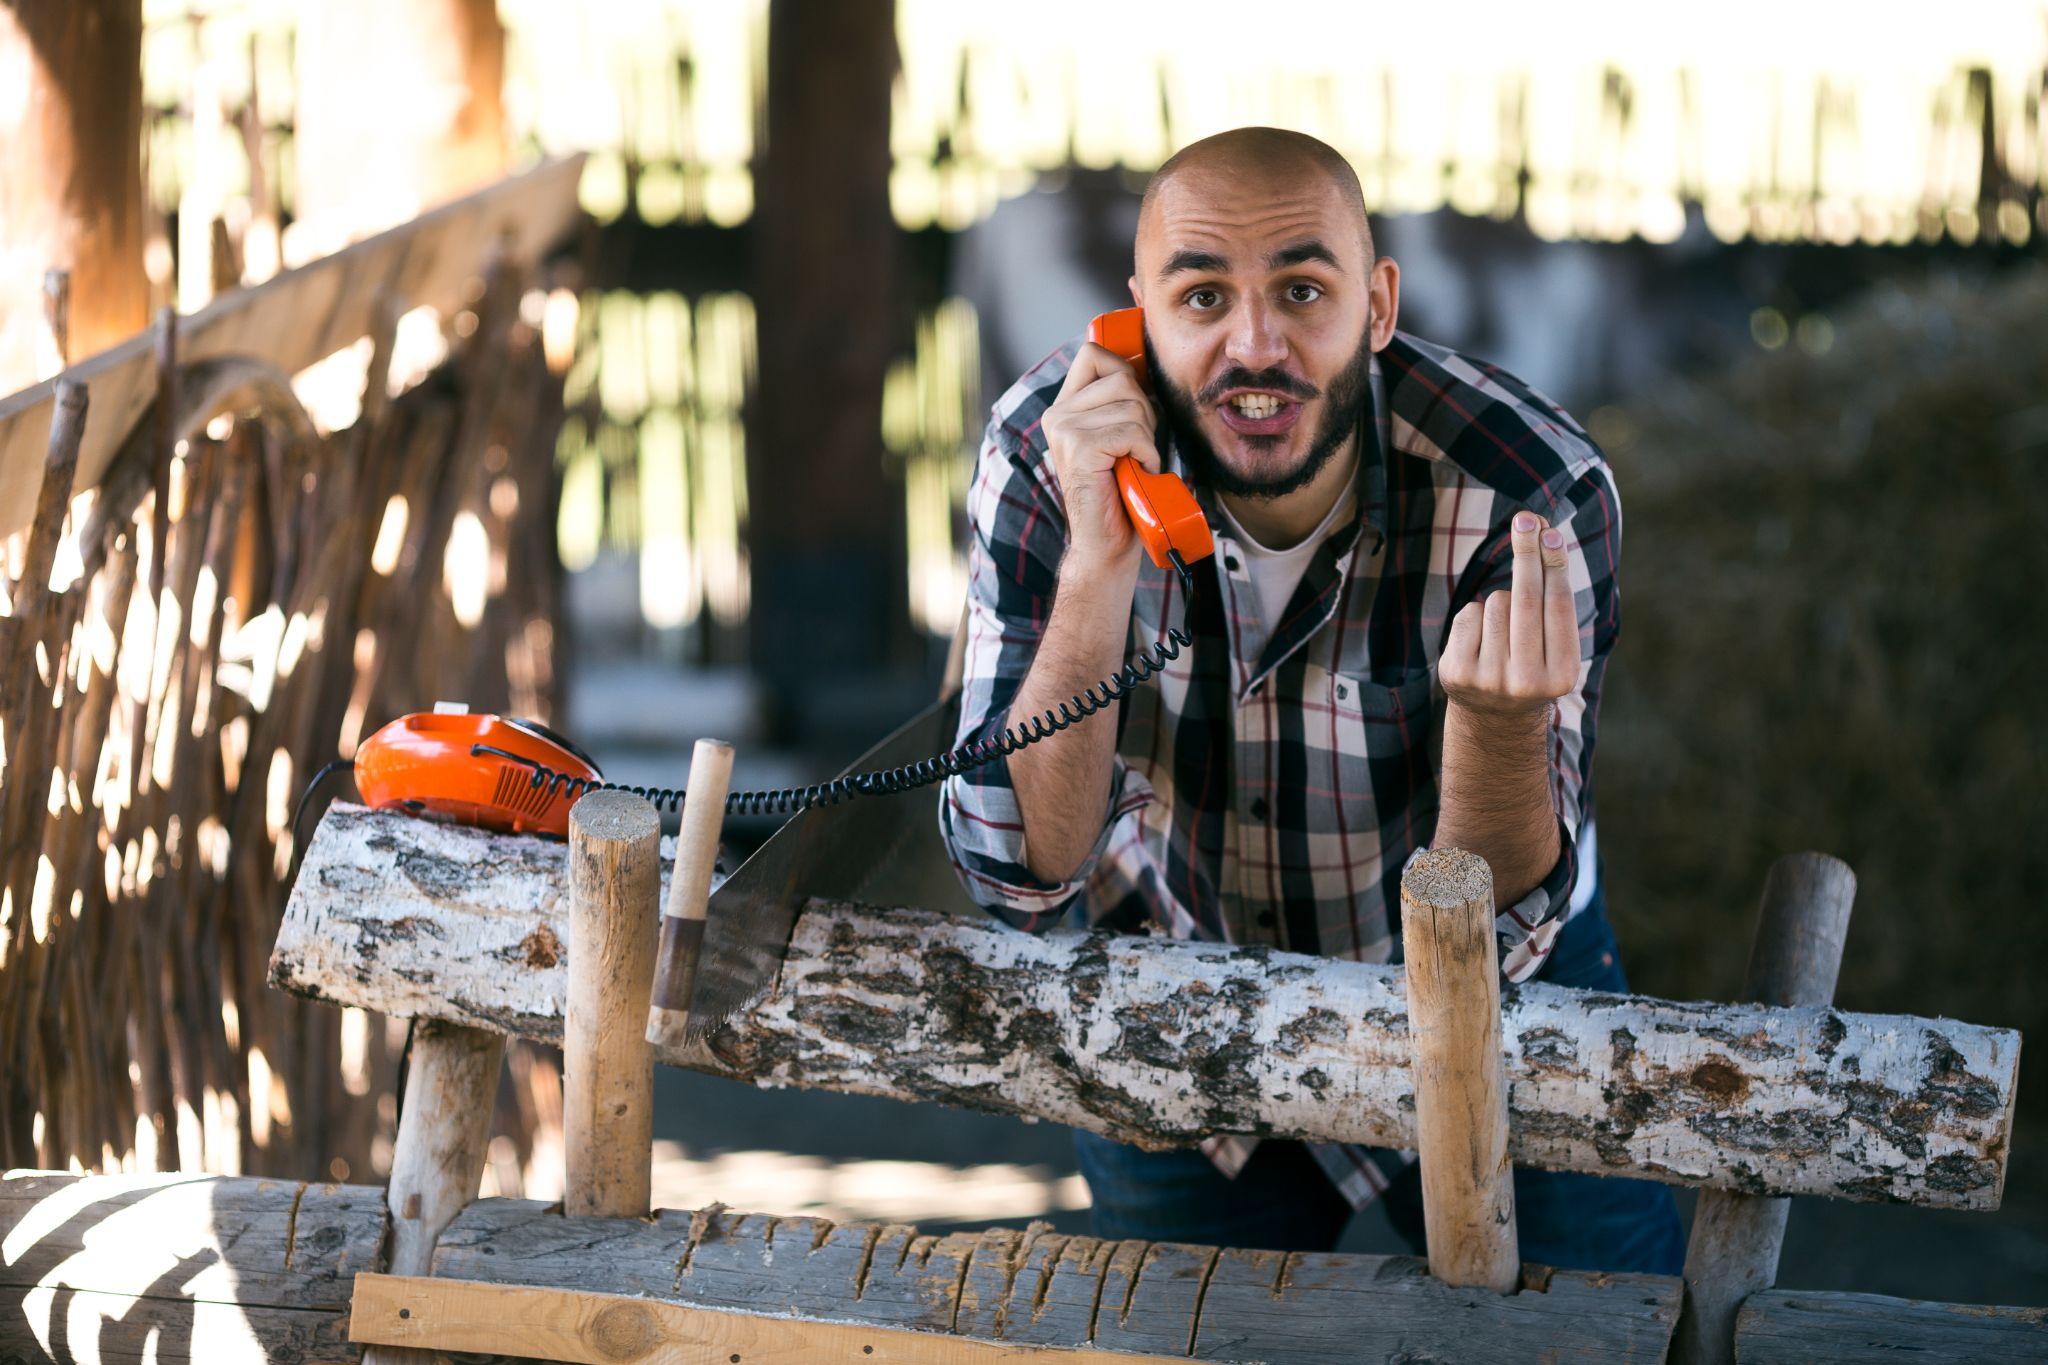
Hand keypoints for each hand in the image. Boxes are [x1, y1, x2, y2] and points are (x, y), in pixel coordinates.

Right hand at [1040, 342, 1161, 576]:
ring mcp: (1064, 430)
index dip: (1124, 370)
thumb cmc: (1120, 491)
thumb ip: (1120, 401)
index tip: (1135, 405)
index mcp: (1064, 407)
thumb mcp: (1117, 436)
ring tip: (1134, 461)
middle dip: (1145, 411)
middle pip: (1122, 378)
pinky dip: (1146, 453)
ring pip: (1132, 406)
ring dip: (1147, 437)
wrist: (1106, 543)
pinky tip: (1136, 471)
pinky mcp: (1079, 448)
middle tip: (1136, 446)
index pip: (1094, 354)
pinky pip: (1133, 432)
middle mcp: (1058, 415)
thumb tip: (1143, 365)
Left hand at [1440, 511, 1578, 716]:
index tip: (1550, 532)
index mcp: (1562, 676)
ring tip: (1505, 630)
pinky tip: (1482, 638)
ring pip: (1496, 602)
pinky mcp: (1457, 673)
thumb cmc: (1531, 664)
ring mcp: (1488, 679)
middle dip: (1526, 552)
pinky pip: (1470, 613)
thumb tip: (1544, 533)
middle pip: (1526, 599)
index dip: (1553, 565)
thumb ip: (1552, 600)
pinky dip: (1477, 614)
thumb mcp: (1552, 645)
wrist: (1494, 716)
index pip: (1558, 607)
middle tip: (1525, 518)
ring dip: (1500, 600)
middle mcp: (1526, 682)